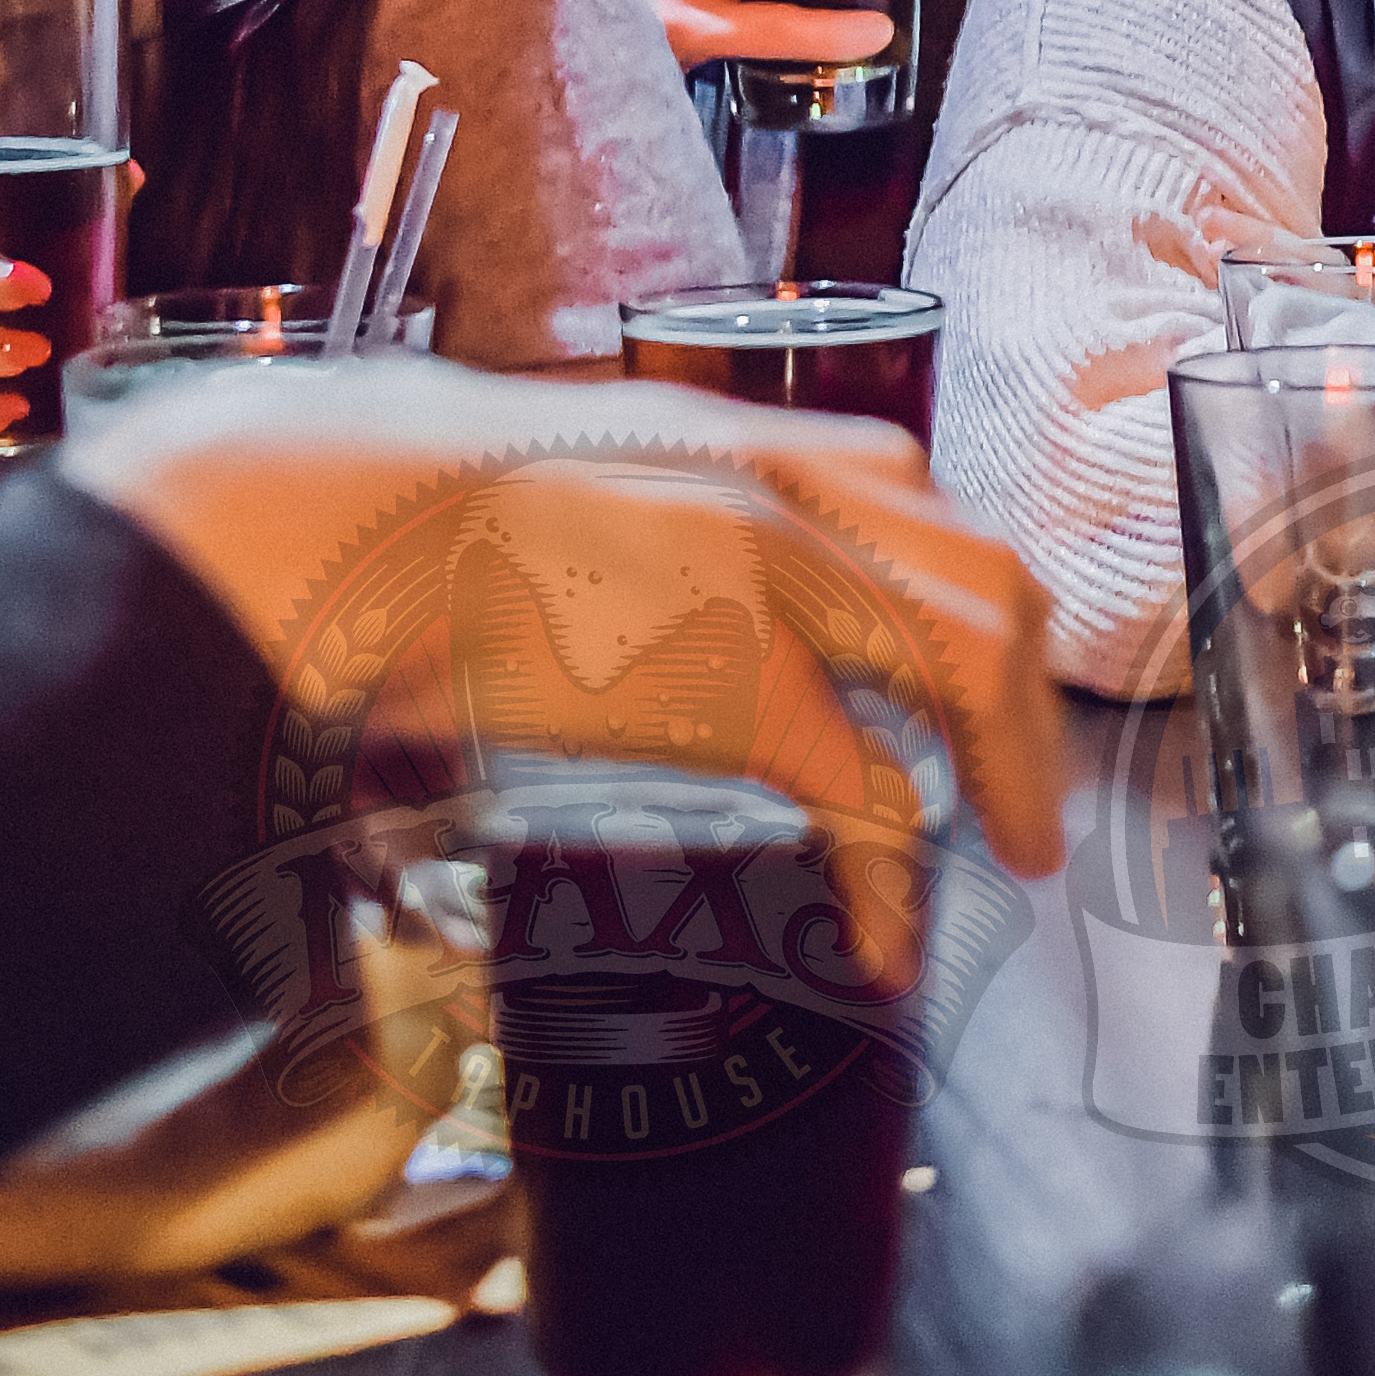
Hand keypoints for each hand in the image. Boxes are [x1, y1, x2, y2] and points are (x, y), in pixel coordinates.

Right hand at [69, 360, 1065, 978]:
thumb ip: (650, 529)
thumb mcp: (572, 485)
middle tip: (1033, 783)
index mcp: (748, 440)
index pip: (920, 502)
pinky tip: (884, 935)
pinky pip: (872, 796)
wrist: (342, 518)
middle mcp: (792, 491)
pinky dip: (896, 877)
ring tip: (1018, 849)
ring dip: (1012, 768)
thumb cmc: (420, 512)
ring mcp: (780, 579)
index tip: (983, 671)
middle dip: (1028, 694)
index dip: (971, 594)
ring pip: (972, 665)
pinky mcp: (744, 686)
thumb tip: (651, 608)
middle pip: (986, 580)